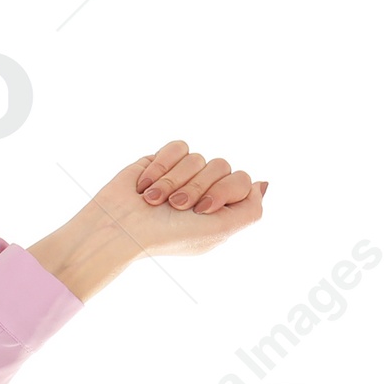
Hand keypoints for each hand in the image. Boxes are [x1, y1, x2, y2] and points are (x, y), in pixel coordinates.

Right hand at [123, 140, 267, 252]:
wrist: (121, 227)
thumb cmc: (168, 236)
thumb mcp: (218, 231)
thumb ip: (250, 211)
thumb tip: (263, 185)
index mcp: (222, 211)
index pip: (243, 181)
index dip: (224, 191)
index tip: (203, 210)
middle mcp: (206, 191)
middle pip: (222, 165)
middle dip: (197, 187)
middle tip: (177, 207)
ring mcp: (185, 175)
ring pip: (198, 157)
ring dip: (174, 182)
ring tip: (155, 202)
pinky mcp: (164, 160)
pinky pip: (178, 147)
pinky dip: (162, 167)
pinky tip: (146, 187)